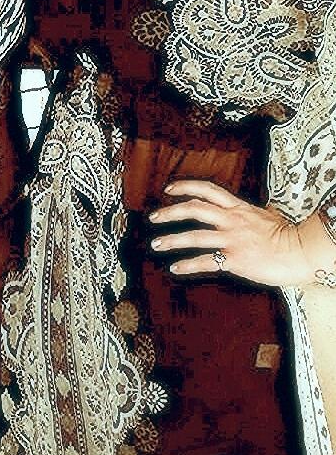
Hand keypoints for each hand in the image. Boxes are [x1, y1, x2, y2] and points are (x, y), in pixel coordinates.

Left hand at [149, 179, 315, 287]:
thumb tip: (242, 212)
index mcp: (237, 207)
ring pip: (194, 236)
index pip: (206, 189)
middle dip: (169, 212)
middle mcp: (231, 220)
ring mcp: (232, 239)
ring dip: (171, 240)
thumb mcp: (263, 216)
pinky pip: (206, 262)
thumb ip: (246, 214)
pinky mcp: (235, 259)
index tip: (168, 190)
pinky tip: (175, 268)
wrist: (301, 250)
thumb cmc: (286, 236)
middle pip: (193, 209)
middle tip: (153, 218)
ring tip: (156, 244)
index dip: (185, 187)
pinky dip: (188, 265)